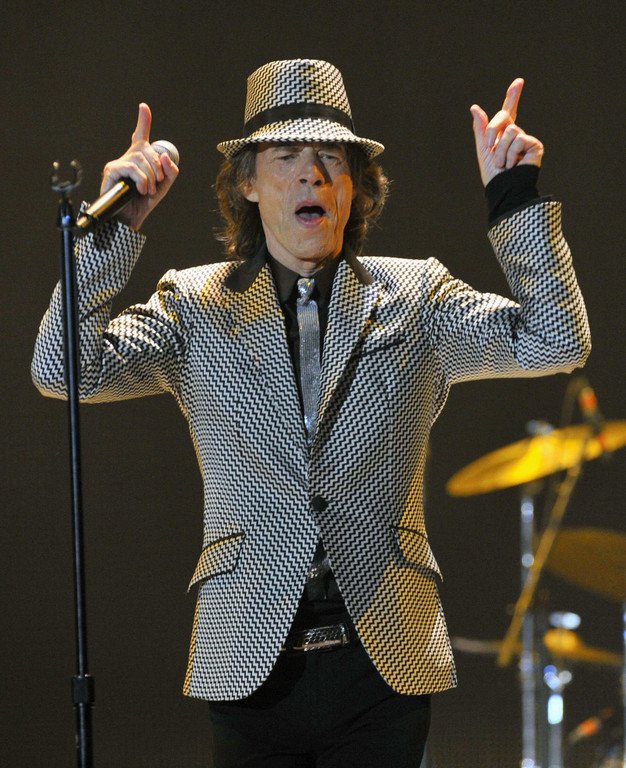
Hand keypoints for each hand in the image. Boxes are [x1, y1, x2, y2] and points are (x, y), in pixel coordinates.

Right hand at [99, 103, 178, 229]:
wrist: (129, 218)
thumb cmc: (143, 203)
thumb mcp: (163, 187)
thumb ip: (170, 171)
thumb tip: (165, 156)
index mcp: (139, 159)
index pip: (141, 136)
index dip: (143, 121)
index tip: (144, 107)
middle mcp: (128, 157)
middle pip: (148, 151)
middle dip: (158, 169)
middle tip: (155, 186)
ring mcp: (118, 163)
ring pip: (141, 160)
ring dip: (150, 178)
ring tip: (147, 191)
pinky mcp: (111, 170)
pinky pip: (132, 167)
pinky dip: (141, 180)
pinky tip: (140, 190)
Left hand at [470, 79, 543, 186]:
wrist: (502, 190)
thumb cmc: (493, 175)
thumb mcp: (483, 149)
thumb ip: (480, 128)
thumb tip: (474, 107)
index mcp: (503, 134)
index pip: (509, 111)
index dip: (513, 97)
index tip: (519, 82)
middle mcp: (516, 134)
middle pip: (503, 117)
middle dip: (492, 132)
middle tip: (491, 150)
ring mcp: (526, 139)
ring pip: (510, 130)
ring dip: (501, 150)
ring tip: (504, 164)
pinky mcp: (535, 145)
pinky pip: (519, 139)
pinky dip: (511, 154)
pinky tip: (514, 165)